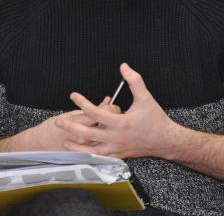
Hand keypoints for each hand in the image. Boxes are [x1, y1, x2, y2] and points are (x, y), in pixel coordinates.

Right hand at [6, 97, 120, 150]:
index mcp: (80, 122)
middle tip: (116, 113)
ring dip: (113, 130)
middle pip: (107, 124)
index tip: (111, 105)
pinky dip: (109, 142)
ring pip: (108, 137)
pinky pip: (103, 149)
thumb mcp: (71, 114)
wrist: (41, 144)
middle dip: (114, 117)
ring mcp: (87, 147)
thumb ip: (88, 109)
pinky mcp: (88, 155)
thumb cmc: (53, 128)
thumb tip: (104, 102)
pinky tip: (112, 137)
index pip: (101, 112)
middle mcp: (85, 136)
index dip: (109, 107)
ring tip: (115, 124)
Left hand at [55, 63, 178, 158]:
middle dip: (71, 127)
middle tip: (59, 122)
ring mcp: (116, 149)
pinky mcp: (118, 155)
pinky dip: (88, 155)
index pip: (95, 113)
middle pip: (88, 134)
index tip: (74, 95)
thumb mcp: (145, 97)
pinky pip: (99, 157)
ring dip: (76, 146)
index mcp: (120, 123)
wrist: (165, 141)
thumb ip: (134, 80)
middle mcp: (115, 138)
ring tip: (64, 141)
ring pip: (91, 150)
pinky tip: (80, 152)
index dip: (82, 103)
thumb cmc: (155, 120)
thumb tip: (124, 67)